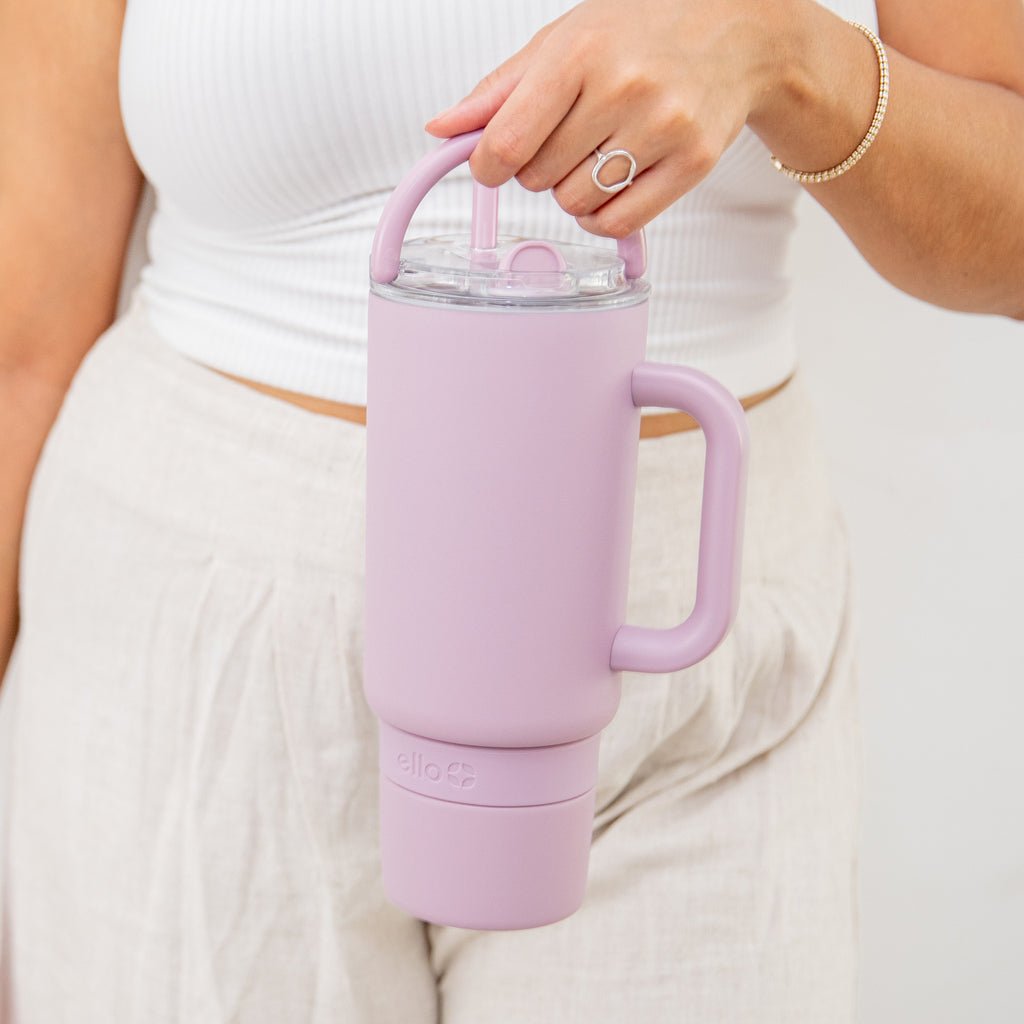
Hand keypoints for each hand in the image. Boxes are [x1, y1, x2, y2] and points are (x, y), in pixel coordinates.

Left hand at [425, 0, 786, 237]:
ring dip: (572, 191)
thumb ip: (499, 91)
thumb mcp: (562, 41)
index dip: (487, 164)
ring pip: (577, 204)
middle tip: (565, 140)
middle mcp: (624, 89)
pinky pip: (619, 221)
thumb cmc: (641, 31)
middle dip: (538, 168)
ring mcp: (662, 128)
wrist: (734, 30)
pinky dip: (601, 215)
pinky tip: (610, 186)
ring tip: (595, 155)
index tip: (492, 162)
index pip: (507, 142)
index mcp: (580, 54)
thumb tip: (444, 129)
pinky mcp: (692, 163)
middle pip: (539, 178)